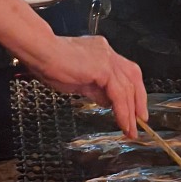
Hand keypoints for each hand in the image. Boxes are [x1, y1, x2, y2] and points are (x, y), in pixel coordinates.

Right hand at [22, 35, 146, 138]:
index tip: (132, 107)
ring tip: (130, 129)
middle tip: (140, 120)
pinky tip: (123, 123)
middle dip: (138, 100)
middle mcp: (107, 52)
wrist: (40, 52)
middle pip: (132, 77)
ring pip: (128, 88)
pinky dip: (123, 110)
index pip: (123, 72)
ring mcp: (107, 59)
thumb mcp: (76, 80)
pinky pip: (119, 94)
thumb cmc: (49, 63)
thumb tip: (104, 100)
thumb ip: (93, 88)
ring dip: (130, 111)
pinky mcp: (104, 69)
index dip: (131, 90)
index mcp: (101, 52)